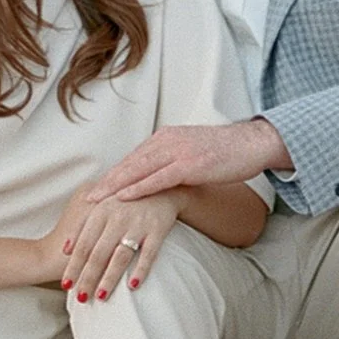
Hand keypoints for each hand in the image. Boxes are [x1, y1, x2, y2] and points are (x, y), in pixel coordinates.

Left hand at [51, 186, 181, 303]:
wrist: (160, 185)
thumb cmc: (125, 198)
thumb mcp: (101, 204)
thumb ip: (82, 224)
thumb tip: (65, 249)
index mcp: (100, 211)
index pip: (83, 244)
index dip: (74, 265)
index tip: (65, 284)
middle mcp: (117, 217)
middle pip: (98, 254)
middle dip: (88, 278)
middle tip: (81, 298)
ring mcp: (138, 224)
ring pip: (120, 256)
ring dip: (109, 278)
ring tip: (101, 297)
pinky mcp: (158, 229)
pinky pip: (149, 254)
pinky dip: (141, 270)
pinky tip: (133, 286)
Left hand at [85, 118, 289, 204]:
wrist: (252, 143)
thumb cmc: (225, 152)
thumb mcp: (192, 153)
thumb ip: (172, 161)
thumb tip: (158, 178)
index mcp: (166, 138)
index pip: (133, 159)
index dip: (113, 176)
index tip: (95, 190)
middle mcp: (167, 141)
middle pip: (130, 164)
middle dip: (107, 182)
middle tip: (85, 199)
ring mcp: (178, 152)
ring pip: (139, 170)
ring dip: (116, 186)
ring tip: (97, 201)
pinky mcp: (190, 164)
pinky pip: (158, 178)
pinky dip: (139, 187)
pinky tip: (124, 197)